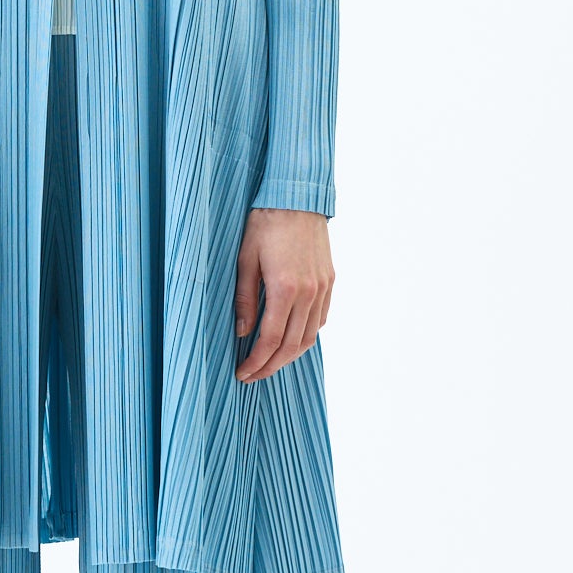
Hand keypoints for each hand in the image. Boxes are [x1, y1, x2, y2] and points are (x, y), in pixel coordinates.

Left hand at [234, 207, 332, 380]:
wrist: (297, 196)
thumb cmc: (265, 222)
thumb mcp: (245, 259)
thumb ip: (244, 298)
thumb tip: (242, 331)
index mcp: (285, 288)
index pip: (271, 340)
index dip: (256, 361)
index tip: (243, 373)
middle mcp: (309, 292)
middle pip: (293, 345)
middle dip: (271, 366)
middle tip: (253, 375)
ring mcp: (323, 287)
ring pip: (310, 336)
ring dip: (290, 355)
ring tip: (270, 362)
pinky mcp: (329, 280)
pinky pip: (321, 318)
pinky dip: (306, 335)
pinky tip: (290, 338)